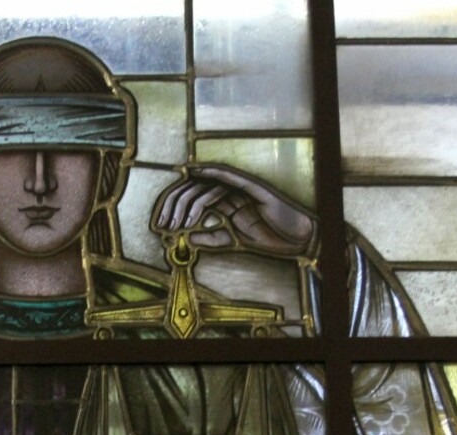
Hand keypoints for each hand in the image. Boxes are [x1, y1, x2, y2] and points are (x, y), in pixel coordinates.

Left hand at [152, 164, 317, 259]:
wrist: (295, 238)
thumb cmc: (269, 237)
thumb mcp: (232, 241)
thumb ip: (210, 238)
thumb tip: (185, 238)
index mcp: (224, 203)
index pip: (193, 199)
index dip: (175, 209)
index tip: (161, 226)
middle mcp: (229, 192)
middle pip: (195, 190)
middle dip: (175, 206)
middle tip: (164, 225)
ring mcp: (240, 188)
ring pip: (206, 185)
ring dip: (188, 201)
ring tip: (177, 220)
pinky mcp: (252, 186)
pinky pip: (228, 175)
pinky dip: (210, 170)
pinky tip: (194, 171)